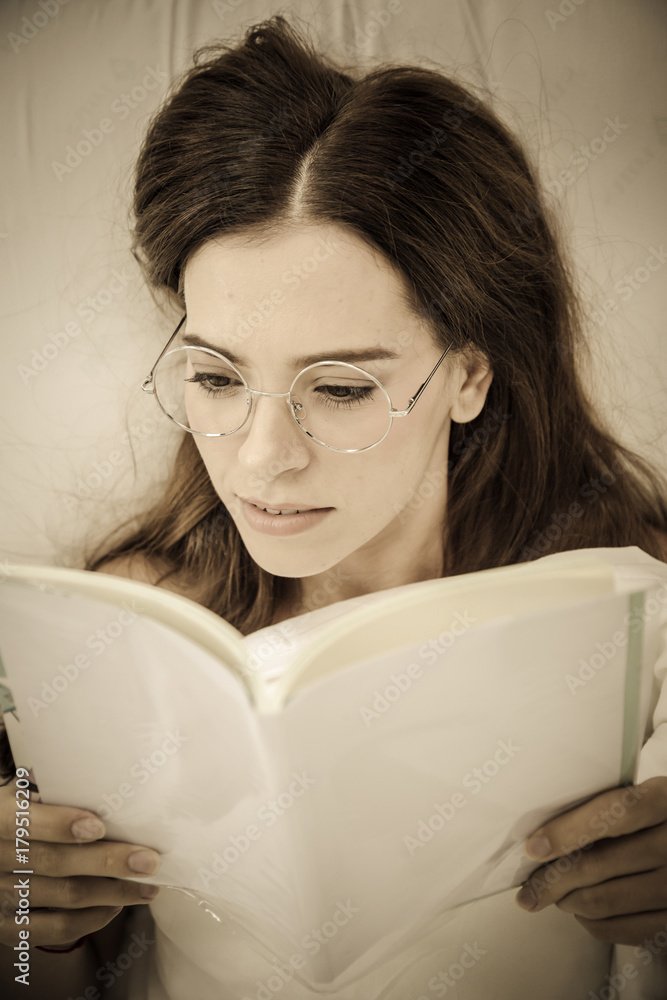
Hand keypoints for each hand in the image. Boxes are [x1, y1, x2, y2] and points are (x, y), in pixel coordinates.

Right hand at [0, 775, 160, 948]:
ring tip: (148, 887)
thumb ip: (50, 787)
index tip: (98, 826)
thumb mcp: (20, 796)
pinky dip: (91, 919)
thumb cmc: (15, 818)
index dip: (61, 825)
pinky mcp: (11, 926)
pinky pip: (56, 929)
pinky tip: (116, 906)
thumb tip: (97, 767)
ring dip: (113, 893)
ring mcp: (4, 895)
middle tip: (149, 861)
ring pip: (64, 897)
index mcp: (0, 819)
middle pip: (56, 863)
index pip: (27, 824)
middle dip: (108, 862)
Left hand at [515, 777, 666, 948]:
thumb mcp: (639, 800)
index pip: (615, 812)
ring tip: (554, 896)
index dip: (569, 830)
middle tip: (529, 889)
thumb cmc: (650, 824)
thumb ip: (602, 807)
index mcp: (663, 800)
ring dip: (568, 901)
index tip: (534, 848)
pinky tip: (582, 911)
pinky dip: (592, 923)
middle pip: (600, 864)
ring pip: (605, 901)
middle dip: (553, 879)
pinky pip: (622, 929)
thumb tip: (540, 837)